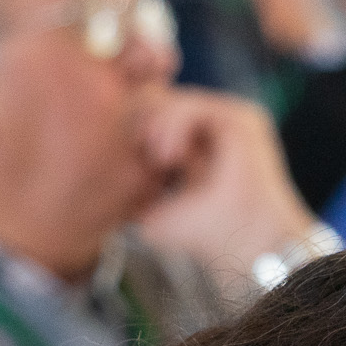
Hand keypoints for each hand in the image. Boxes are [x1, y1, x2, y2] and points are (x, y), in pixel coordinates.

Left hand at [135, 88, 316, 289]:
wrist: (248, 246)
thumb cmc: (208, 238)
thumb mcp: (156, 211)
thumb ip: (133, 189)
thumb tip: (98, 174)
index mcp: (196, 148)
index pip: (156, 117)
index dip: (136, 126)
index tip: (131, 155)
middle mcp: (214, 131)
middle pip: (162, 100)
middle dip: (142, 121)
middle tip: (141, 155)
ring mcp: (230, 121)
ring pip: (175, 98)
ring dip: (156, 126)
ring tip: (157, 159)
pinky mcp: (242, 119)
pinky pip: (195, 102)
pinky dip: (174, 124)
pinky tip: (168, 154)